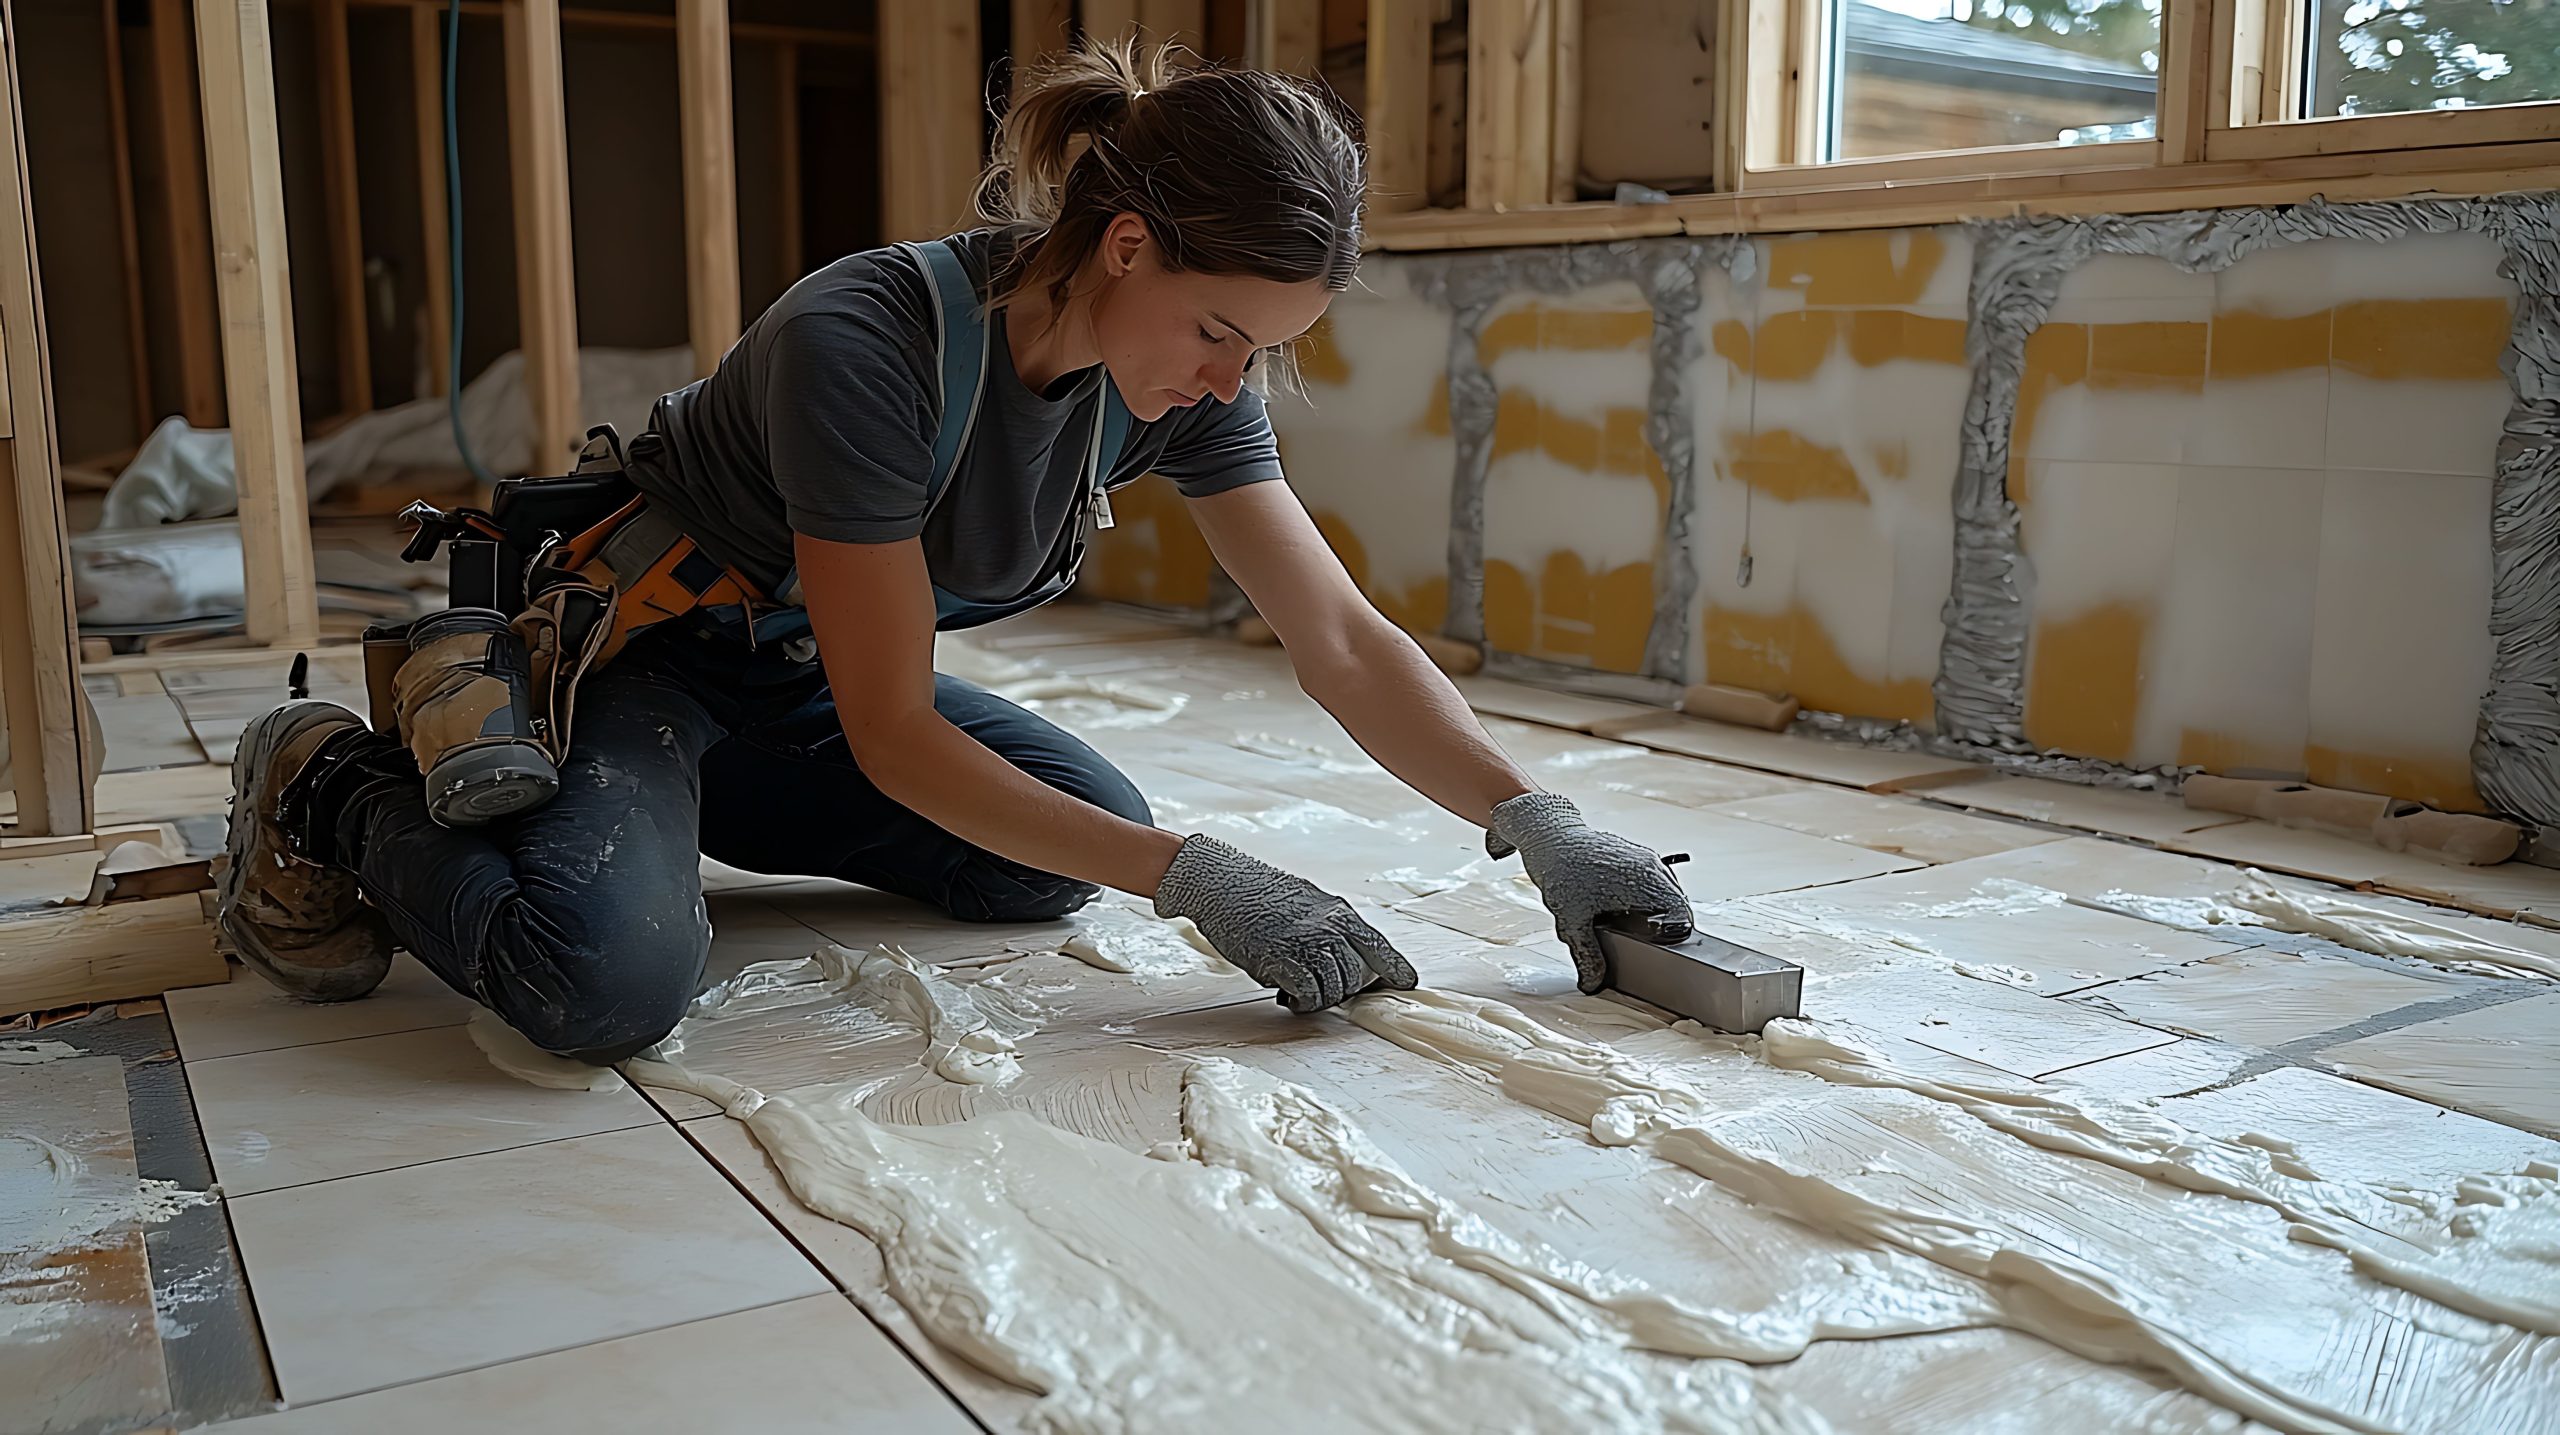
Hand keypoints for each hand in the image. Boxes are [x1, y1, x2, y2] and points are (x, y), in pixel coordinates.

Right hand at [1153, 834, 1417, 1011]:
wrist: (1219, 882)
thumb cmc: (1257, 891)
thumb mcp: (1306, 900)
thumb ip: (1328, 926)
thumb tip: (1342, 956)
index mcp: (1339, 912)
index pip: (1379, 946)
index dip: (1395, 969)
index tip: (1406, 984)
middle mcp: (1328, 928)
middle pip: (1358, 976)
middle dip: (1347, 991)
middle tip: (1327, 993)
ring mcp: (1305, 943)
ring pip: (1335, 989)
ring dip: (1322, 1000)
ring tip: (1305, 996)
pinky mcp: (1279, 959)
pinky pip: (1307, 992)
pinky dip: (1303, 1002)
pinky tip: (1291, 998)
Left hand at [1486, 792, 1692, 992]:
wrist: (1548, 834)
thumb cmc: (1561, 871)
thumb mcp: (1571, 921)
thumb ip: (1587, 955)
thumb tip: (1593, 984)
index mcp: (1647, 881)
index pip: (1681, 917)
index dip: (1673, 937)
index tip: (1655, 949)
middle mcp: (1653, 867)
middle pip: (1676, 907)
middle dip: (1663, 927)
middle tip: (1644, 945)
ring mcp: (1646, 859)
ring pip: (1665, 894)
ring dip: (1655, 913)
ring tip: (1634, 929)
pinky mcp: (1636, 856)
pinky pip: (1653, 883)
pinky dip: (1646, 900)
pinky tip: (1624, 912)